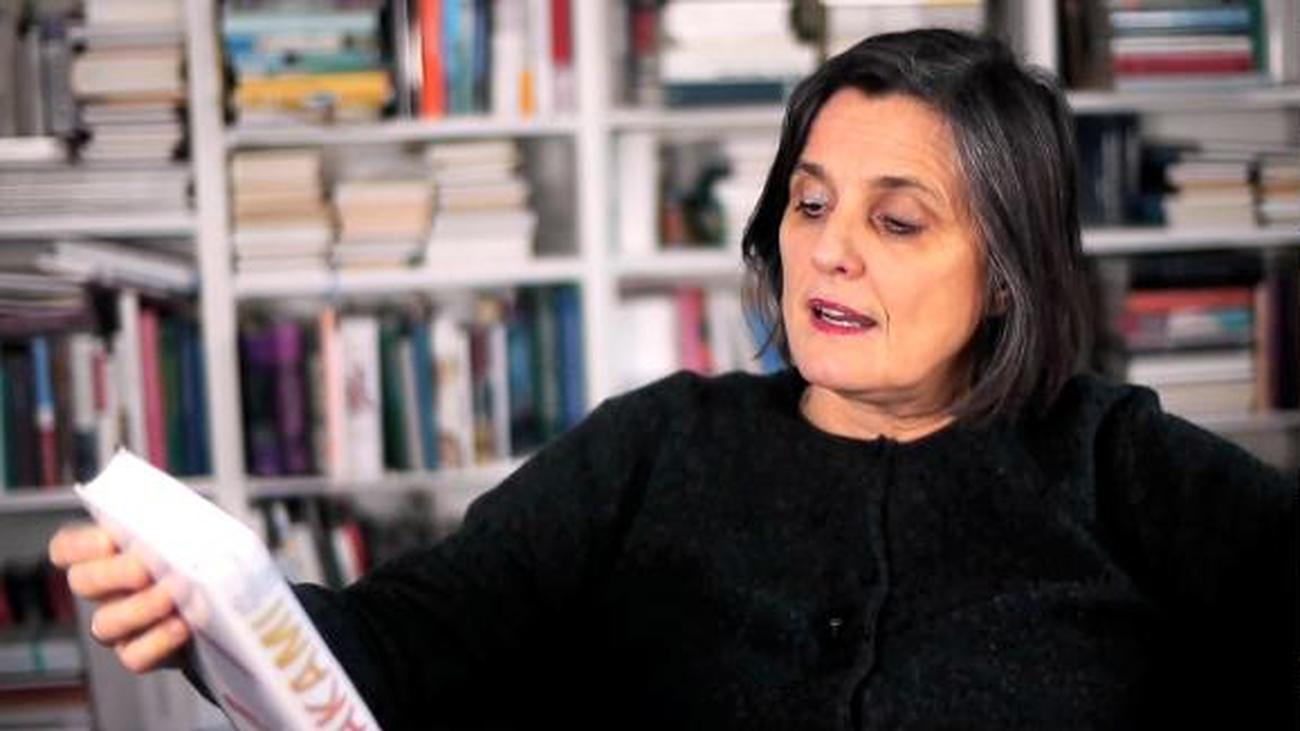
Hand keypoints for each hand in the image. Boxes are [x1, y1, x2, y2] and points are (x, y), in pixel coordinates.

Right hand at [48, 522, 190, 672]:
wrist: (226, 597)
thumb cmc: (200, 555)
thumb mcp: (186, 530)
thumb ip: (170, 523)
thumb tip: (177, 523)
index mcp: (104, 555)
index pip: (67, 548)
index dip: (79, 545)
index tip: (108, 540)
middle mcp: (104, 591)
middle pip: (83, 583)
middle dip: (115, 574)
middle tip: (146, 568)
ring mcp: (119, 625)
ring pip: (105, 623)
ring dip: (140, 608)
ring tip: (173, 595)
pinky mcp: (140, 653)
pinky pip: (135, 656)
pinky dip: (158, 640)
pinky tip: (183, 624)